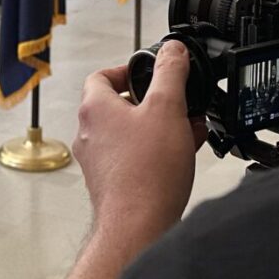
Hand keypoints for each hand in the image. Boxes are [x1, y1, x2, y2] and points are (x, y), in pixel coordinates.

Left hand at [74, 41, 206, 247]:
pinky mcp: (113, 184)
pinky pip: (135, 157)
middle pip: (117, 105)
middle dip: (151, 101)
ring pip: (129, 133)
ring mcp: (100, 161)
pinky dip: (156, 150)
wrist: (138, 228)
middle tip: (174, 101)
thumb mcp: (167, 108)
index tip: (148, 72)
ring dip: (157, 126)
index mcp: (95, 109)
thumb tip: (172, 50)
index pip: (101, 76)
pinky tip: (183, 154)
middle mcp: (91, 134)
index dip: (126, 69)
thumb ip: (171, 73)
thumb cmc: (145, 174)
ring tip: (187, 128)